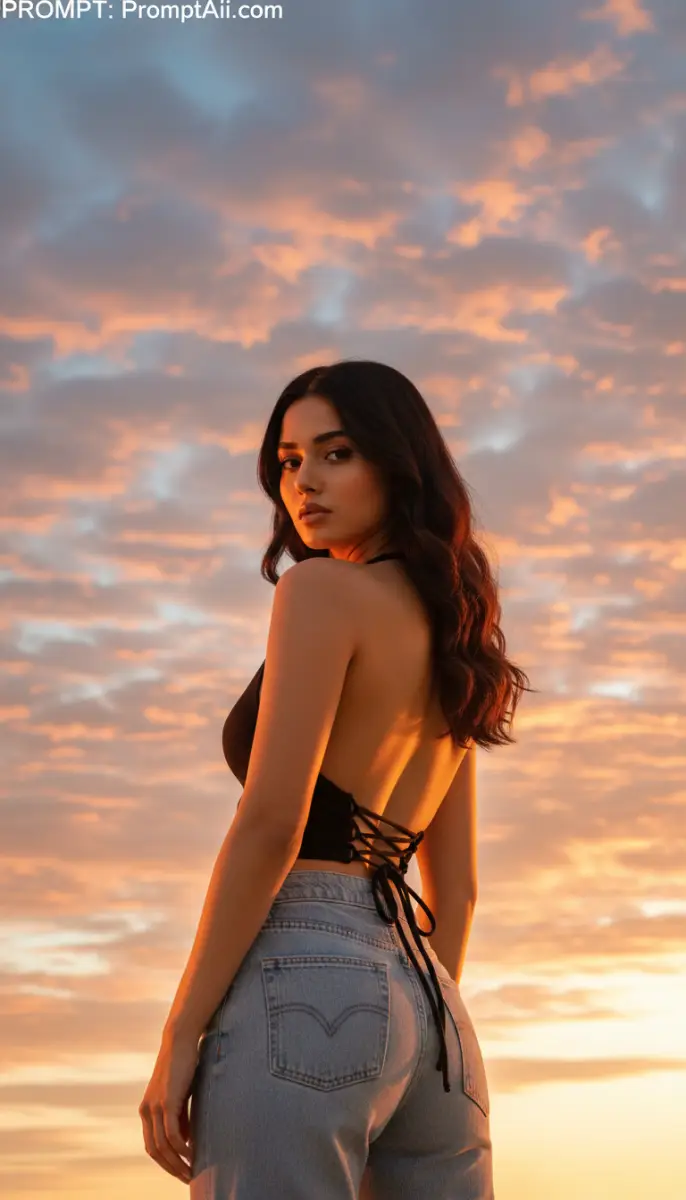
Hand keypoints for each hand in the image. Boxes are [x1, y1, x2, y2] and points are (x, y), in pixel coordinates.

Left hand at [139, 1027, 199, 1183]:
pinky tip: (192, 1153)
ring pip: (163, 1146)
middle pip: (155, 1151)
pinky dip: (181, 1148)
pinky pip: (172, 1133)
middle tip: (187, 1178)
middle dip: (171, 1168)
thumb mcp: (179, 1096)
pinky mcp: (166, 1101)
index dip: (165, 1162)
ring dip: (177, 1162)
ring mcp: (155, 1106)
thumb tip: (186, 1143)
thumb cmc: (182, 1066)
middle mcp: (146, 1111)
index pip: (152, 1146)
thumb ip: (180, 1118)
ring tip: (192, 1170)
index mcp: (146, 1110)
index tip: (180, 1171)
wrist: (180, 1040)